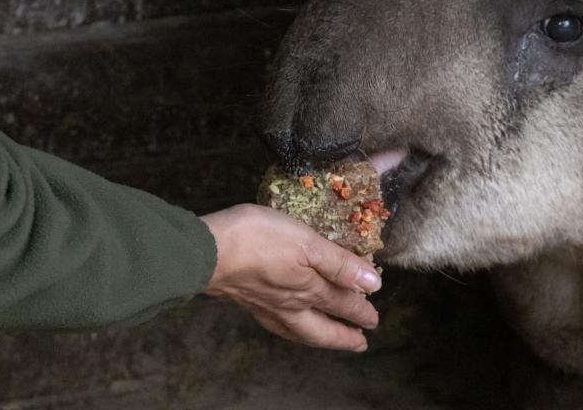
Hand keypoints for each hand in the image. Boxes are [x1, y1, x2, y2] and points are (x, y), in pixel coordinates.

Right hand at [200, 203, 380, 350]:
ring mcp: (267, 306)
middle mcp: (290, 305)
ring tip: (329, 340)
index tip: (374, 321)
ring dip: (319, 336)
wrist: (208, 252)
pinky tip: (287, 324)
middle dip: (343, 335)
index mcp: (309, 290)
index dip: (360, 311)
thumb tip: (373, 285)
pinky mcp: (247, 301)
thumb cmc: (260, 240)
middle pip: (322, 327)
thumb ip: (340, 265)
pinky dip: (292, 329)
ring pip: (300, 330)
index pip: (341, 303)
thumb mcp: (309, 244)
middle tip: (359, 342)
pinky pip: (279, 325)